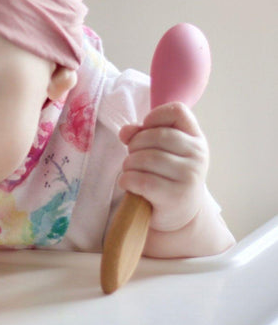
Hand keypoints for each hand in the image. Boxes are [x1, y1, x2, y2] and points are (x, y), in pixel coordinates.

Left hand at [118, 102, 208, 231]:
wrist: (180, 214)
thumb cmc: (167, 176)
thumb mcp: (161, 152)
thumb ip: (142, 134)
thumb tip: (125, 131)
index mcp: (196, 139)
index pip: (177, 111)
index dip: (154, 117)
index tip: (146, 130)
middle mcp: (198, 156)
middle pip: (156, 135)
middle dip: (135, 145)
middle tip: (134, 157)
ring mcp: (189, 176)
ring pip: (145, 158)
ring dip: (129, 164)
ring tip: (131, 172)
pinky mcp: (175, 196)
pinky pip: (140, 180)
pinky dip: (127, 180)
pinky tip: (129, 184)